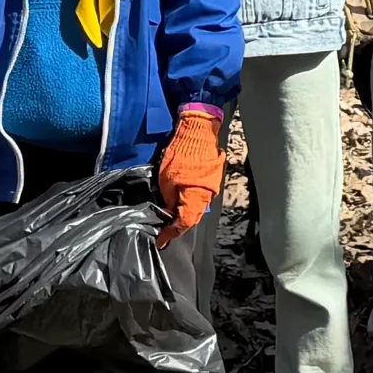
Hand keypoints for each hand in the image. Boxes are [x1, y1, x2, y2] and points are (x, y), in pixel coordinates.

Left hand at [156, 105, 225, 248]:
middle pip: (192, 219)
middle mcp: (207, 197)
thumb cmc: (179, 155)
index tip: (161, 241)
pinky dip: (190, 204)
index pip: (183, 224)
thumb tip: (169, 212)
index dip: (171, 234)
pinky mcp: (211, 180)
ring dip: (185, 215)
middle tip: (165, 233)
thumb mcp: (166, 181)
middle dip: (179, 227)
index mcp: (195, 199)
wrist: (198, 132)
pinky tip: (181, 204)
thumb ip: (169, 200)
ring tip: (171, 220)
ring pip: (197, 209)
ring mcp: (211, 189)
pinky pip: (200, 198)